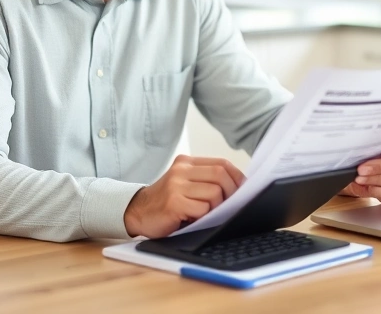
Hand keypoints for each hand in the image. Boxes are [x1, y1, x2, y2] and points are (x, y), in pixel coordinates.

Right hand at [124, 155, 244, 238]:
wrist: (137, 212)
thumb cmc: (166, 201)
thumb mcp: (185, 184)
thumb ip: (206, 181)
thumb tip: (239, 188)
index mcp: (186, 162)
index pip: (221, 163)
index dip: (237, 176)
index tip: (244, 189)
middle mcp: (181, 170)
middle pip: (220, 174)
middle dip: (231, 192)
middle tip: (230, 205)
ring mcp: (176, 185)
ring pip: (214, 193)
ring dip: (217, 207)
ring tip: (207, 213)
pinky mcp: (173, 203)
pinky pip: (202, 209)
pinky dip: (204, 216)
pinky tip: (194, 219)